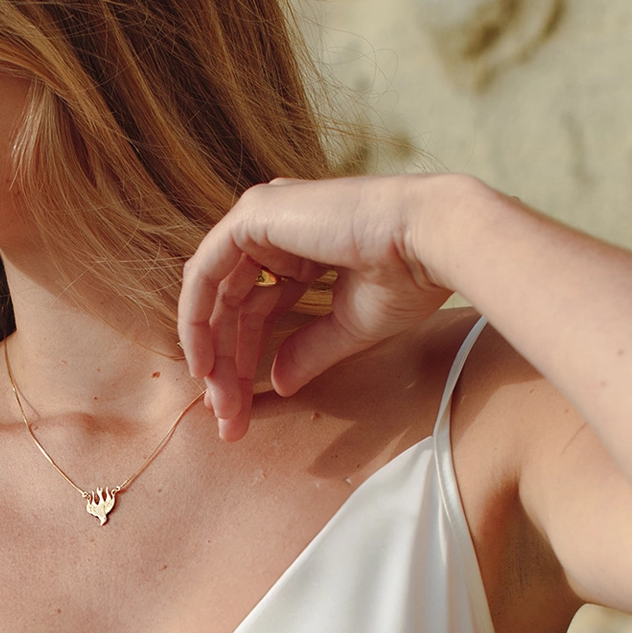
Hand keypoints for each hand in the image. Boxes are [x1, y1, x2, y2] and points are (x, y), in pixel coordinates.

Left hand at [178, 175, 457, 440]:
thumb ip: (308, 349)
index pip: (257, 307)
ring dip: (213, 352)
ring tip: (222, 405)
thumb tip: (278, 383)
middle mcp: (275, 226)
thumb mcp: (349, 325)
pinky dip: (198, 318)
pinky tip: (205, 364)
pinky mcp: (253, 215)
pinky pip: (205, 273)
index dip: (246, 359)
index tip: (242, 411)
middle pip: (232, 304)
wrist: (433, 241)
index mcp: (299, 245)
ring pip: (215, 293)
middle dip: (226, 364)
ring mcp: (262, 215)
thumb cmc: (409, 274)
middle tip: (228, 418)